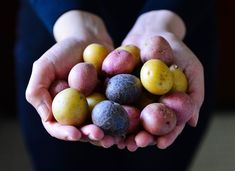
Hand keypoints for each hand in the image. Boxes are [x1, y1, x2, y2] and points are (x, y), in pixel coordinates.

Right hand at [25, 10, 114, 146]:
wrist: (88, 39)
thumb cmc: (64, 52)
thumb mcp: (44, 66)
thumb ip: (37, 90)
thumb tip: (46, 116)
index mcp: (58, 108)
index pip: (57, 127)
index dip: (65, 133)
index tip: (75, 133)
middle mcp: (76, 112)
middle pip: (81, 131)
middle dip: (90, 136)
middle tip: (99, 135)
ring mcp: (95, 108)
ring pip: (100, 127)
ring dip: (107, 135)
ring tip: (114, 138)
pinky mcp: (111, 102)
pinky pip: (116, 114)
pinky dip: (120, 122)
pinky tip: (127, 127)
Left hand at [120, 10, 203, 150]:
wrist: (151, 31)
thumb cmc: (176, 49)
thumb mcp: (191, 68)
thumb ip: (195, 93)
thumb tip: (191, 122)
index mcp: (167, 104)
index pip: (167, 125)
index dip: (165, 136)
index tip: (159, 144)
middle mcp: (149, 104)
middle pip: (145, 126)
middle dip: (140, 137)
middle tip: (134, 144)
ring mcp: (132, 97)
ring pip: (126, 118)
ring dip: (121, 131)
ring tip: (116, 141)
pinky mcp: (116, 88)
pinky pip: (111, 101)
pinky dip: (107, 111)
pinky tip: (101, 120)